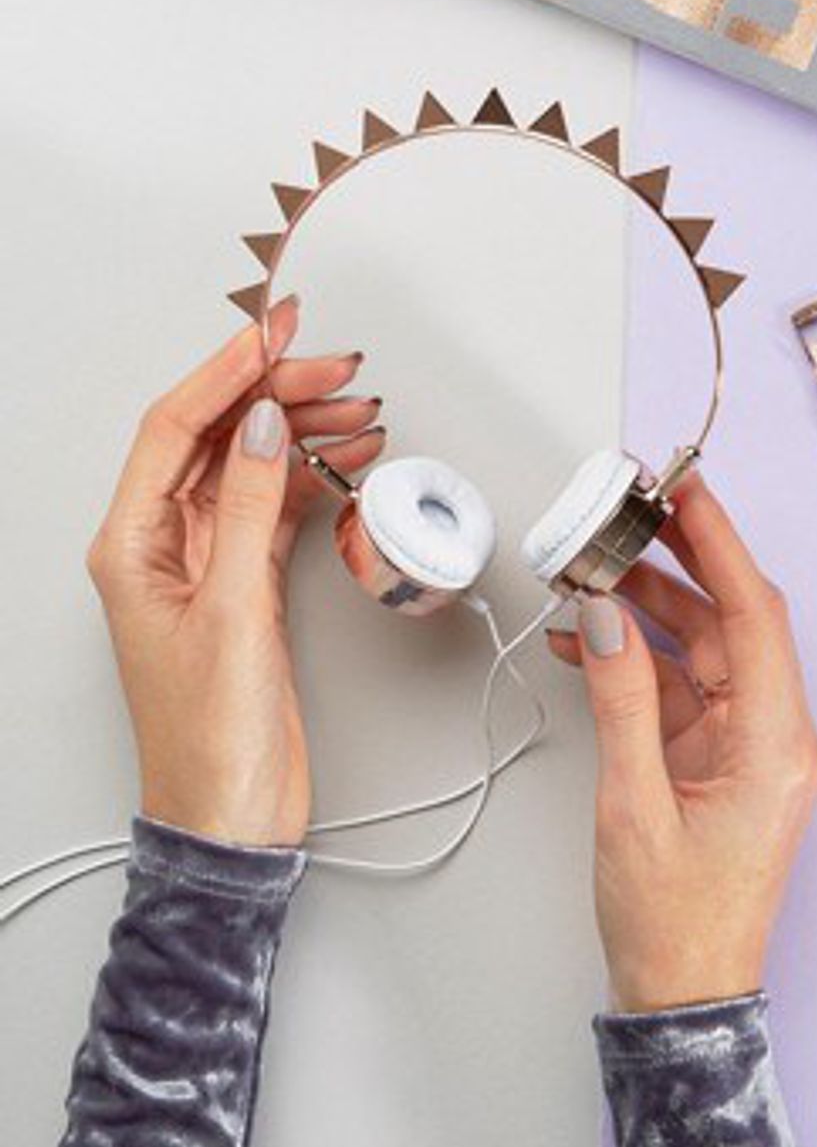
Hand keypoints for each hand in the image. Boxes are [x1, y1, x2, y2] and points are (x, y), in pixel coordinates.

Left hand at [86, 296, 385, 845]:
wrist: (235, 814)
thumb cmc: (211, 739)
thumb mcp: (233, 613)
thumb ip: (251, 511)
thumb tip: (264, 426)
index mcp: (131, 545)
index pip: (176, 428)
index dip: (227, 371)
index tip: (274, 331)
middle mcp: (162, 544)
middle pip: (219, 439)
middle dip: (276, 394)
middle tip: (334, 366)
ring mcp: (207, 562)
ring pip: (254, 468)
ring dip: (303, 432)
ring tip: (356, 408)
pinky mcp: (246, 583)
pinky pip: (278, 507)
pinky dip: (315, 479)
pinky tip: (348, 460)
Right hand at [547, 474, 816, 1011]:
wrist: (680, 989)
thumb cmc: (673, 919)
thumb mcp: (633, 804)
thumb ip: (619, 702)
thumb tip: (605, 618)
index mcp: (775, 746)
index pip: (755, 616)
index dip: (720, 544)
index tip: (686, 491)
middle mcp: (772, 735)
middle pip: (730, 621)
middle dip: (679, 563)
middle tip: (632, 514)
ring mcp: (745, 743)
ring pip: (701, 647)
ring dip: (648, 610)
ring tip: (591, 576)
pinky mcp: (716, 753)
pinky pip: (678, 684)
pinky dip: (634, 661)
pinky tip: (586, 643)